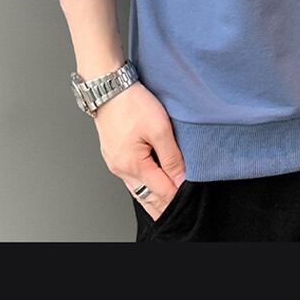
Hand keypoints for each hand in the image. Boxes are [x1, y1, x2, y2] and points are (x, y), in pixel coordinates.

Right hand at [93, 82, 185, 220]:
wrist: (108, 87)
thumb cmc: (132, 103)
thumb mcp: (160, 128)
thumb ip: (171, 158)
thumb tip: (180, 181)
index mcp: (133, 165)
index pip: (162, 192)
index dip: (178, 196)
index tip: (192, 198)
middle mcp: (121, 169)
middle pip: (147, 197)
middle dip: (165, 206)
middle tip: (181, 213)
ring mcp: (115, 163)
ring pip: (138, 191)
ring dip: (153, 200)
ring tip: (167, 210)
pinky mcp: (113, 156)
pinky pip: (131, 180)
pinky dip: (143, 188)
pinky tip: (150, 190)